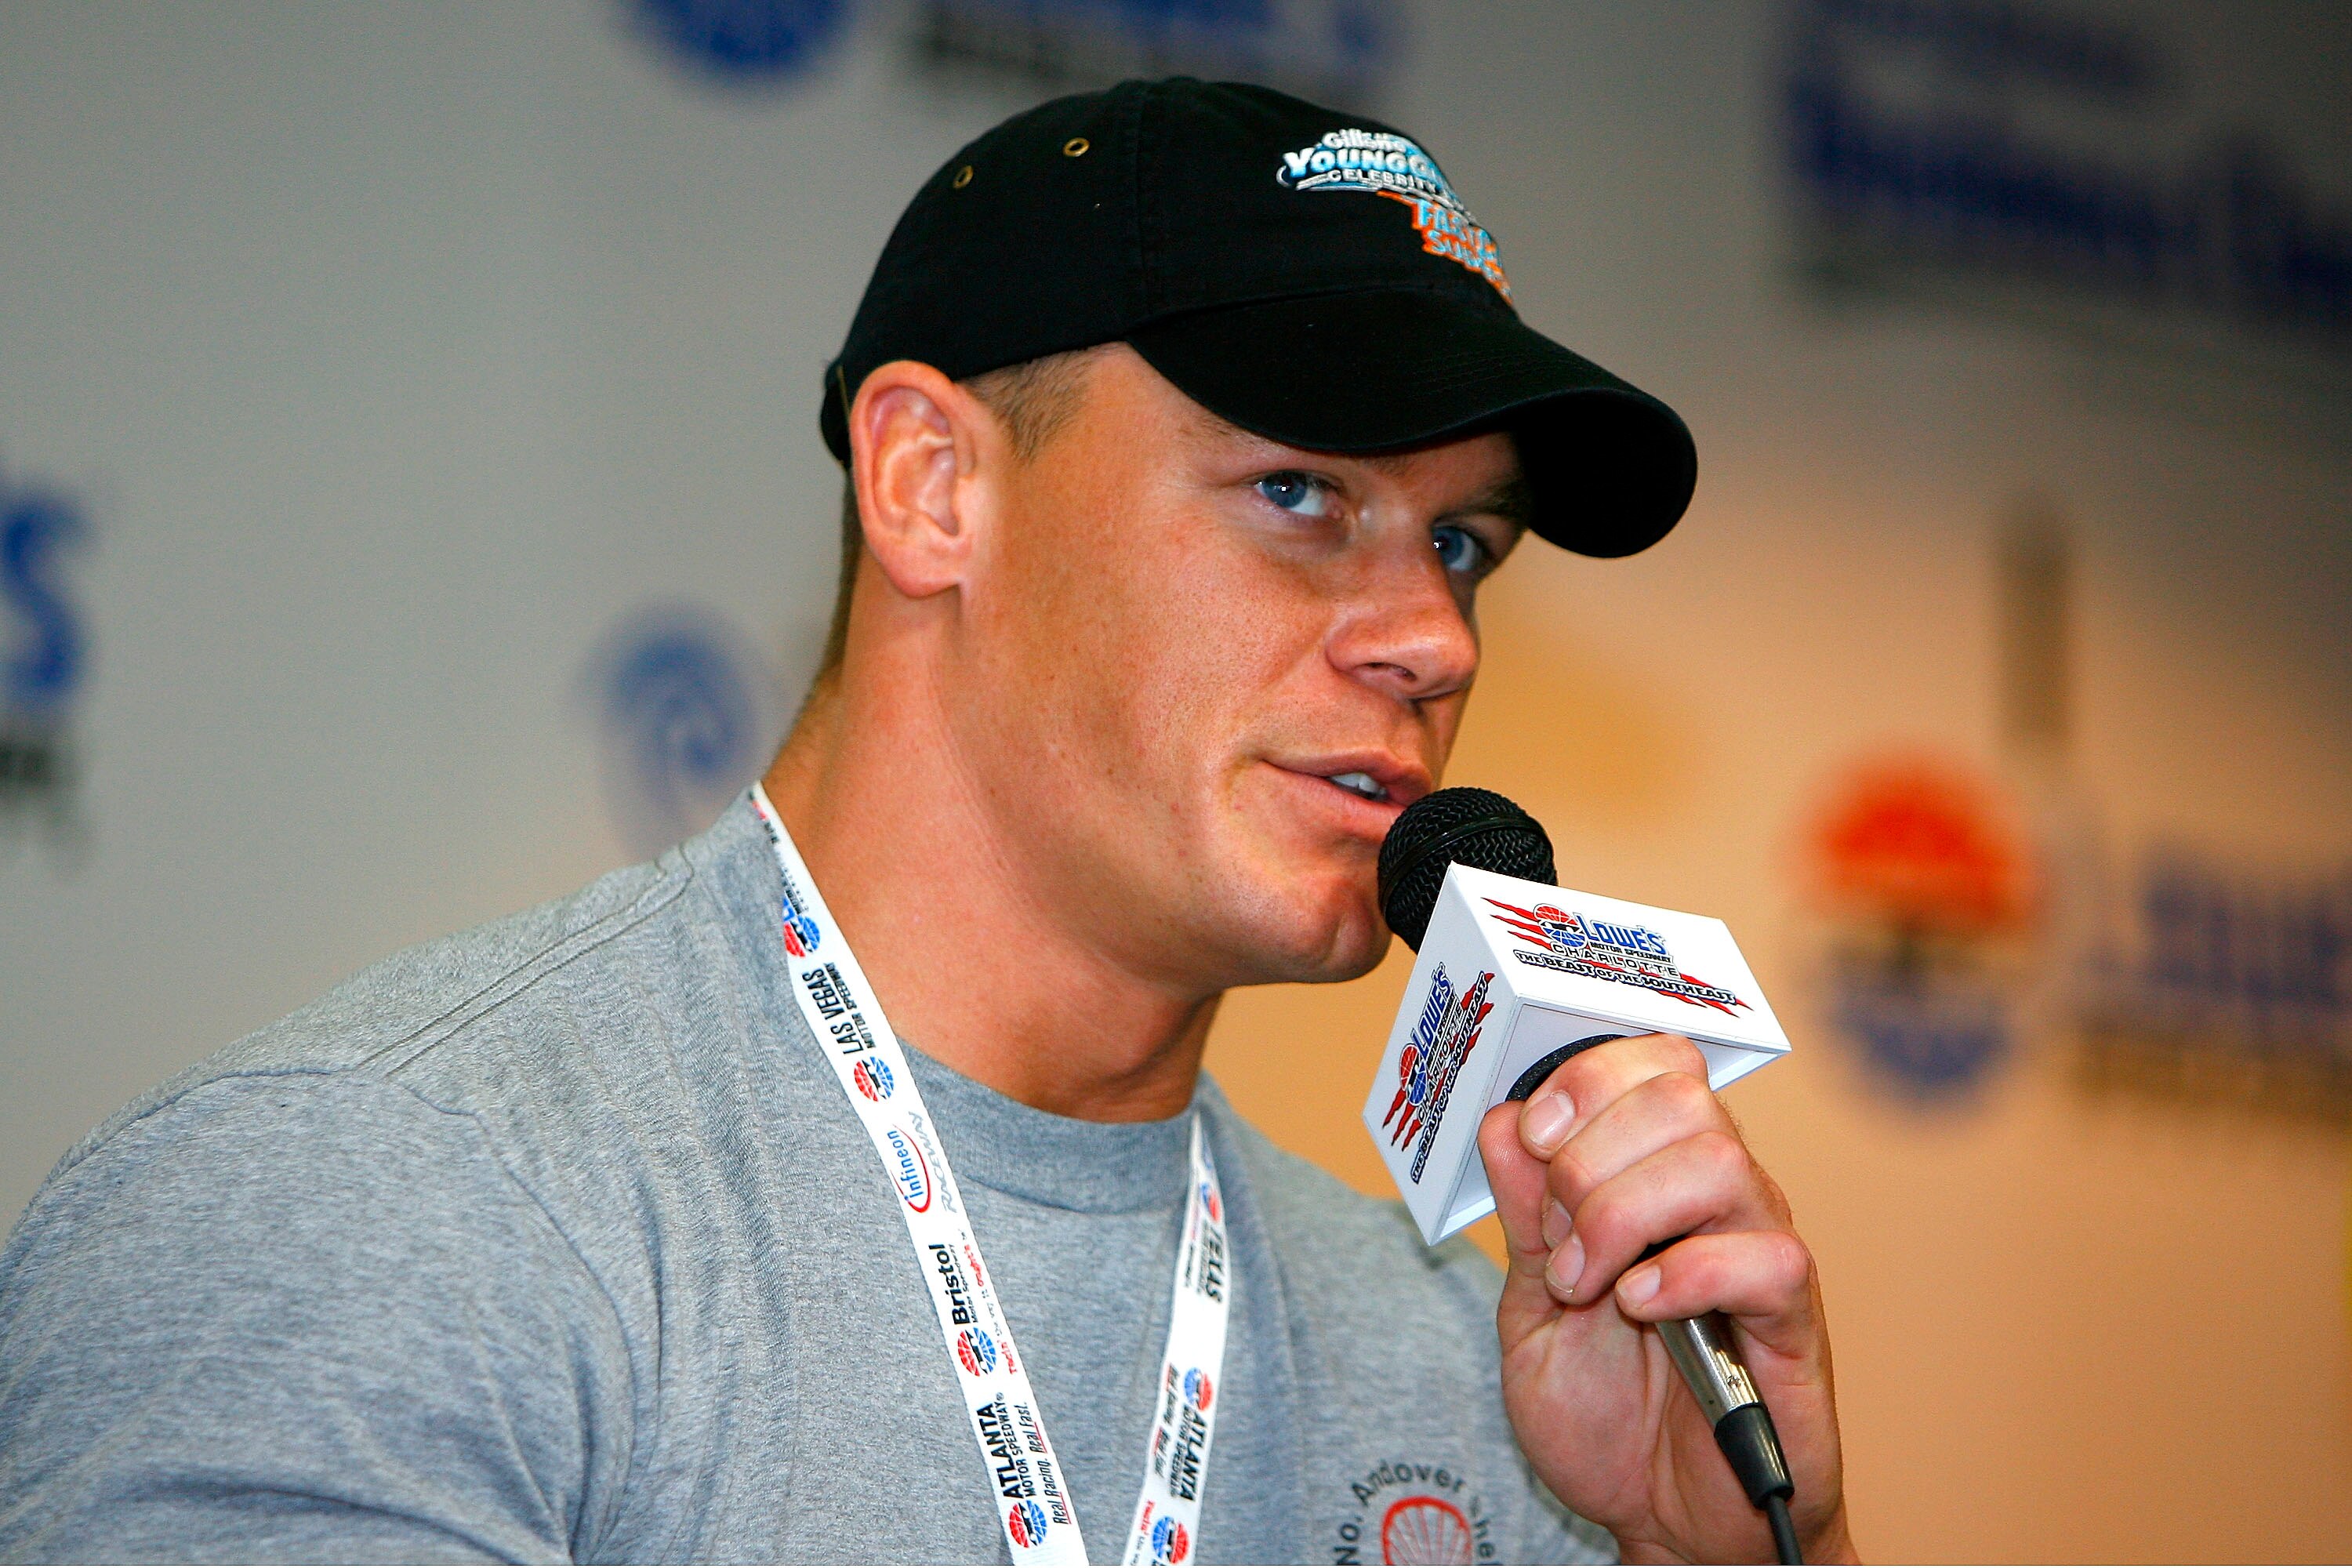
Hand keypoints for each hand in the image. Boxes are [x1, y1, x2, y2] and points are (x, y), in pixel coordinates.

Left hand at [1476, 1034, 1856, 1563]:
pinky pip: (1767, 1258)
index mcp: (1658, 1174)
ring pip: (1720, 1161)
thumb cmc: (1608, 1414)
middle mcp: (1719, 1198)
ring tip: (1591, 1284)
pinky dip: (1685, 1275)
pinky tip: (1638, 1309)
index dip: (1590, 1077)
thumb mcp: (1532, 1309)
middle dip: (1591, 1155)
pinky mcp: (1791, 1321)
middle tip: (1558, 1237)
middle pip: (1682, 1096)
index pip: (1654, 1062)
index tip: (1534, 1134)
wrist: (1665, 1522)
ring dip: (1626, 1215)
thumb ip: (1522, 1220)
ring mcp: (1760, 1253)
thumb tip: (1504, 1121)